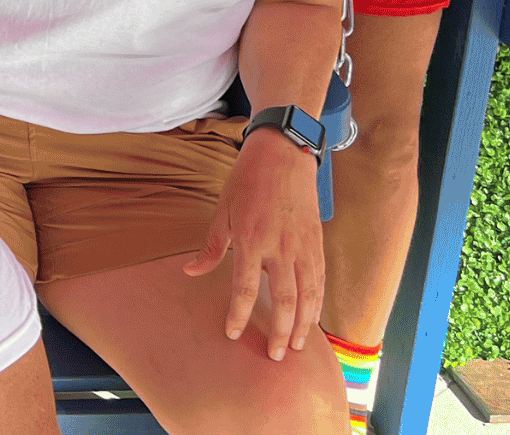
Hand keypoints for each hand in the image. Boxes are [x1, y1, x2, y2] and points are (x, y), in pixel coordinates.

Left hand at [182, 129, 323, 360]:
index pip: (244, 289)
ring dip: (304, 326)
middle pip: (284, 302)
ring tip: (297, 347)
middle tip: (275, 356)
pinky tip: (312, 319)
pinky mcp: (317, 244)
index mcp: (252, 239)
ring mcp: (303, 247)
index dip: (239, 315)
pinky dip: (317, 305)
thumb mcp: (222, 210)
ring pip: (308, 297)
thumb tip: (190, 272)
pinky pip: (319, 282)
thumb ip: (211, 248)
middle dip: (280, 333)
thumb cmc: (247, 181)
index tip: (233, 334)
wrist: (283, 154)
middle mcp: (280, 248)